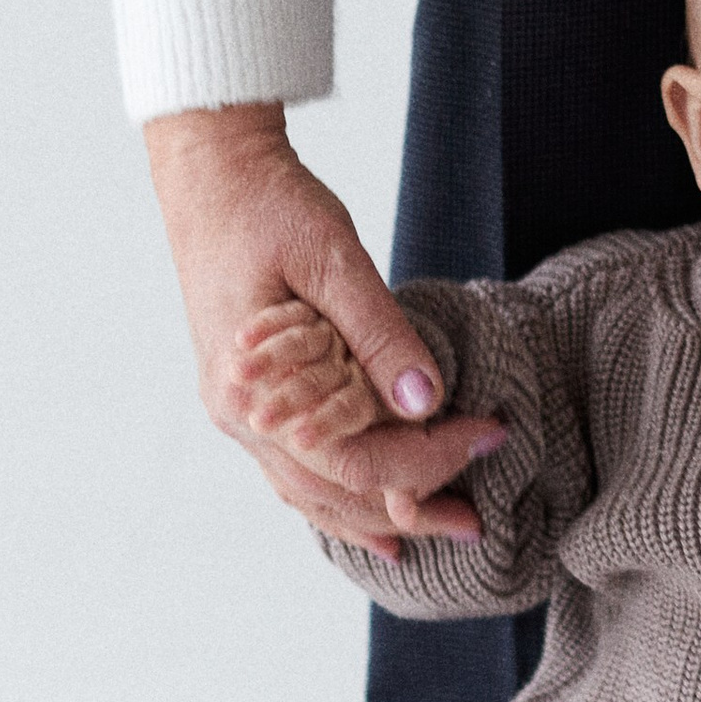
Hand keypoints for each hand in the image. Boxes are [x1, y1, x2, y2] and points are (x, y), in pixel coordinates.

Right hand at [144, 103, 499, 558]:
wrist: (208, 173)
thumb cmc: (268, 205)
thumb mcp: (334, 259)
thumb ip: (379, 333)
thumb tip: (428, 400)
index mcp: (254, 389)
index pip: (355, 459)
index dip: (430, 458)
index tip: (492, 434)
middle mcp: (240, 417)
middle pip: (333, 495)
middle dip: (410, 510)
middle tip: (477, 522)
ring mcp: (238, 414)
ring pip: (310, 494)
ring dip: (375, 515)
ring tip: (437, 528)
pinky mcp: (248, 400)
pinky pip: (296, 468)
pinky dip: (340, 494)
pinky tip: (377, 511)